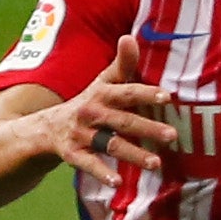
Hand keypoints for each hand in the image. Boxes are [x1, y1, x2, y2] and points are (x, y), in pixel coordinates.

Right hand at [38, 33, 178, 180]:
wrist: (47, 127)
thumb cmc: (90, 102)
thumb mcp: (103, 82)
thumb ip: (122, 64)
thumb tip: (130, 37)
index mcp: (102, 94)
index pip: (126, 92)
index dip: (145, 93)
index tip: (167, 96)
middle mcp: (92, 112)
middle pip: (123, 121)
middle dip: (147, 128)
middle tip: (173, 136)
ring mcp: (82, 134)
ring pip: (110, 144)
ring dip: (133, 155)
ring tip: (156, 164)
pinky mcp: (73, 154)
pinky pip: (88, 164)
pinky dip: (102, 173)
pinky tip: (118, 183)